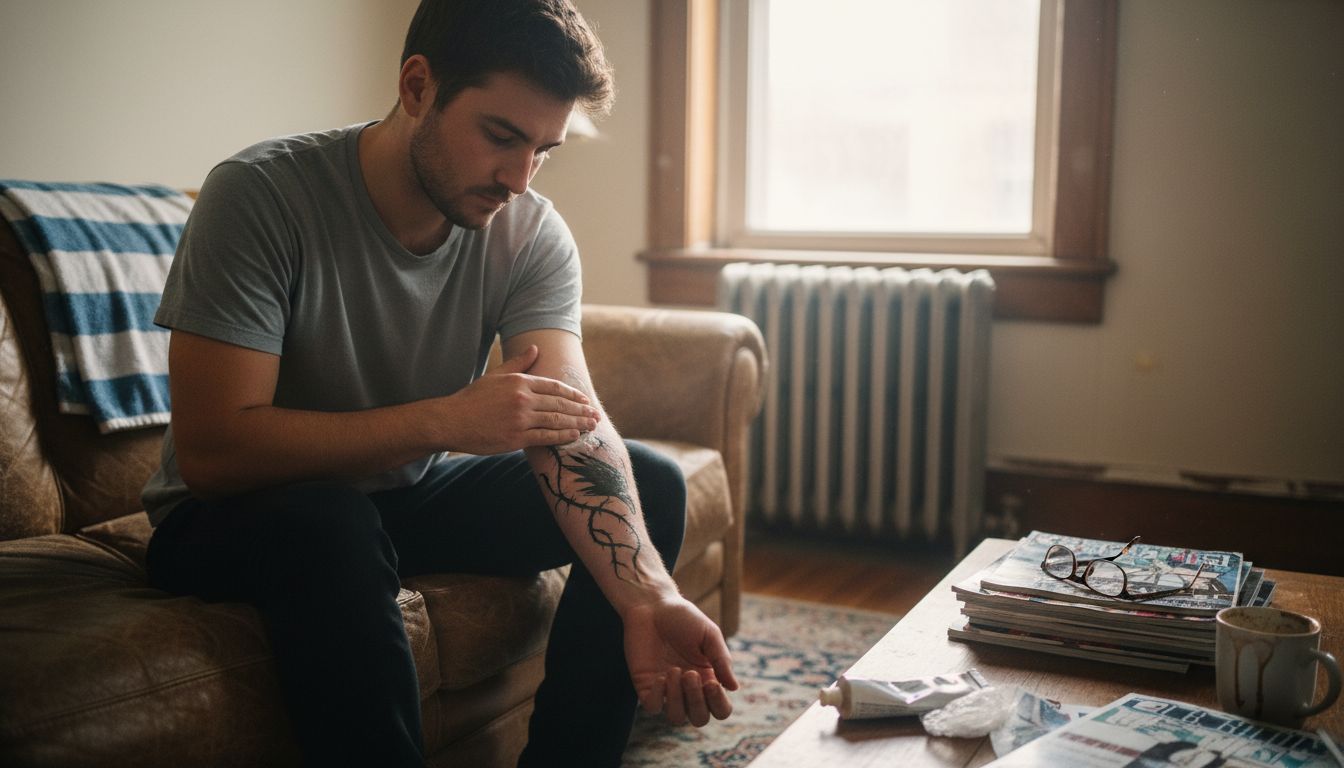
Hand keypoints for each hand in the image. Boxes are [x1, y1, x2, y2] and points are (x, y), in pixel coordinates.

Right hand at [442, 345, 598, 453]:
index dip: (573, 394)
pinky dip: (563, 436)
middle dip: (581, 410)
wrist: (451, 421)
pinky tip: (574, 436)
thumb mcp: (496, 376)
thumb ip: (519, 363)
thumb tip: (536, 348)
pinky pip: (546, 437)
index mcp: (519, 381)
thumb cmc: (472, 399)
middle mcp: (523, 398)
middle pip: (560, 403)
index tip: (585, 400)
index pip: (554, 386)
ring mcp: (520, 419)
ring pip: (557, 420)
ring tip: (591, 426)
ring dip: (577, 423)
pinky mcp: (517, 438)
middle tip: (595, 415)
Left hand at [623, 596, 739, 726]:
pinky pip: (653, 707)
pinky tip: (660, 676)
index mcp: (708, 678)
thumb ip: (721, 660)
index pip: (719, 709)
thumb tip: (734, 688)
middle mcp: (688, 689)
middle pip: (699, 718)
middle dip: (697, 701)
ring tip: (674, 671)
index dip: (719, 704)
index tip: (712, 683)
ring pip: (677, 718)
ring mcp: (667, 689)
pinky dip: (659, 696)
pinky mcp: (646, 686)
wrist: (652, 606)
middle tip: (690, 674)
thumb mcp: (709, 635)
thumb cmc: (683, 618)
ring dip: (677, 698)